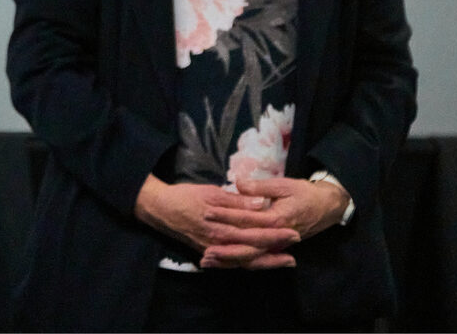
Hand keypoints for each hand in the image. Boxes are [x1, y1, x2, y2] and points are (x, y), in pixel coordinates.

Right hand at [134, 175, 299, 269]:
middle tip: (296, 243)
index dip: (274, 230)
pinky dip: (249, 265)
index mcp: (221, 222)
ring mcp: (215, 250)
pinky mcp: (210, 254)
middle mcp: (220, 240)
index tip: (293, 229)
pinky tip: (261, 264)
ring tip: (287, 260)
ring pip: (246, 260)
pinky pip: (234, 264)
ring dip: (268, 261)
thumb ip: (236, 201)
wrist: (160, 210)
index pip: (254, 228)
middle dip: (277, 246)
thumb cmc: (185, 197)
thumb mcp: (210, 192)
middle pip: (254, 247)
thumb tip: (260, 204)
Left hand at [204, 176, 349, 248]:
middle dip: (225, 250)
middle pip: (247, 247)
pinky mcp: (275, 248)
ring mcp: (276, 245)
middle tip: (204, 251)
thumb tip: (239, 183)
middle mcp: (275, 237)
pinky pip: (256, 258)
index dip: (226, 217)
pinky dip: (239, 262)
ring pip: (250, 257)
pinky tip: (223, 262)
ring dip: (229, 260)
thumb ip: (260, 186)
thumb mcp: (285, 185)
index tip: (207, 212)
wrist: (327, 208)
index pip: (246, 220)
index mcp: (276, 219)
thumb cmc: (305, 194)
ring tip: (207, 260)